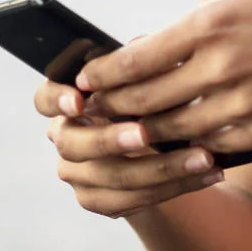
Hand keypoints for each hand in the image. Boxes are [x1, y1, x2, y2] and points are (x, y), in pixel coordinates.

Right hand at [32, 79, 225, 217]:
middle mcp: (66, 138)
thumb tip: (145, 49)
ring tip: (203, 156)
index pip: (45, 99)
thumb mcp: (152, 77)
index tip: (79, 99)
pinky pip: (133, 200)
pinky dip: (175, 187)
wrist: (166, 146)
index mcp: (69, 102)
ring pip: (111, 177)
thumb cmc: (155, 98)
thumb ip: (143, 66)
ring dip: (161, 168)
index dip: (57, 99)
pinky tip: (207, 174)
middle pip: (74, 144)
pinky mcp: (100, 201)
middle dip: (110, 139)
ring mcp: (79, 174)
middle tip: (145, 133)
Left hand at [75, 0, 251, 154]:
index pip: (134, 60)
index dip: (100, 76)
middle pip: (142, 101)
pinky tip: (173, 144)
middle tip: (89, 115)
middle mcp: (219, 67)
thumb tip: (155, 44)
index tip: (82, 82)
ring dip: (142, 133)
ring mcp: (240, 104)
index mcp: (210, 25)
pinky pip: (207, 145)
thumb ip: (199, 21)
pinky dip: (185, 146)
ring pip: (170, 131)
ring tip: (122, 132)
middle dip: (110, 109)